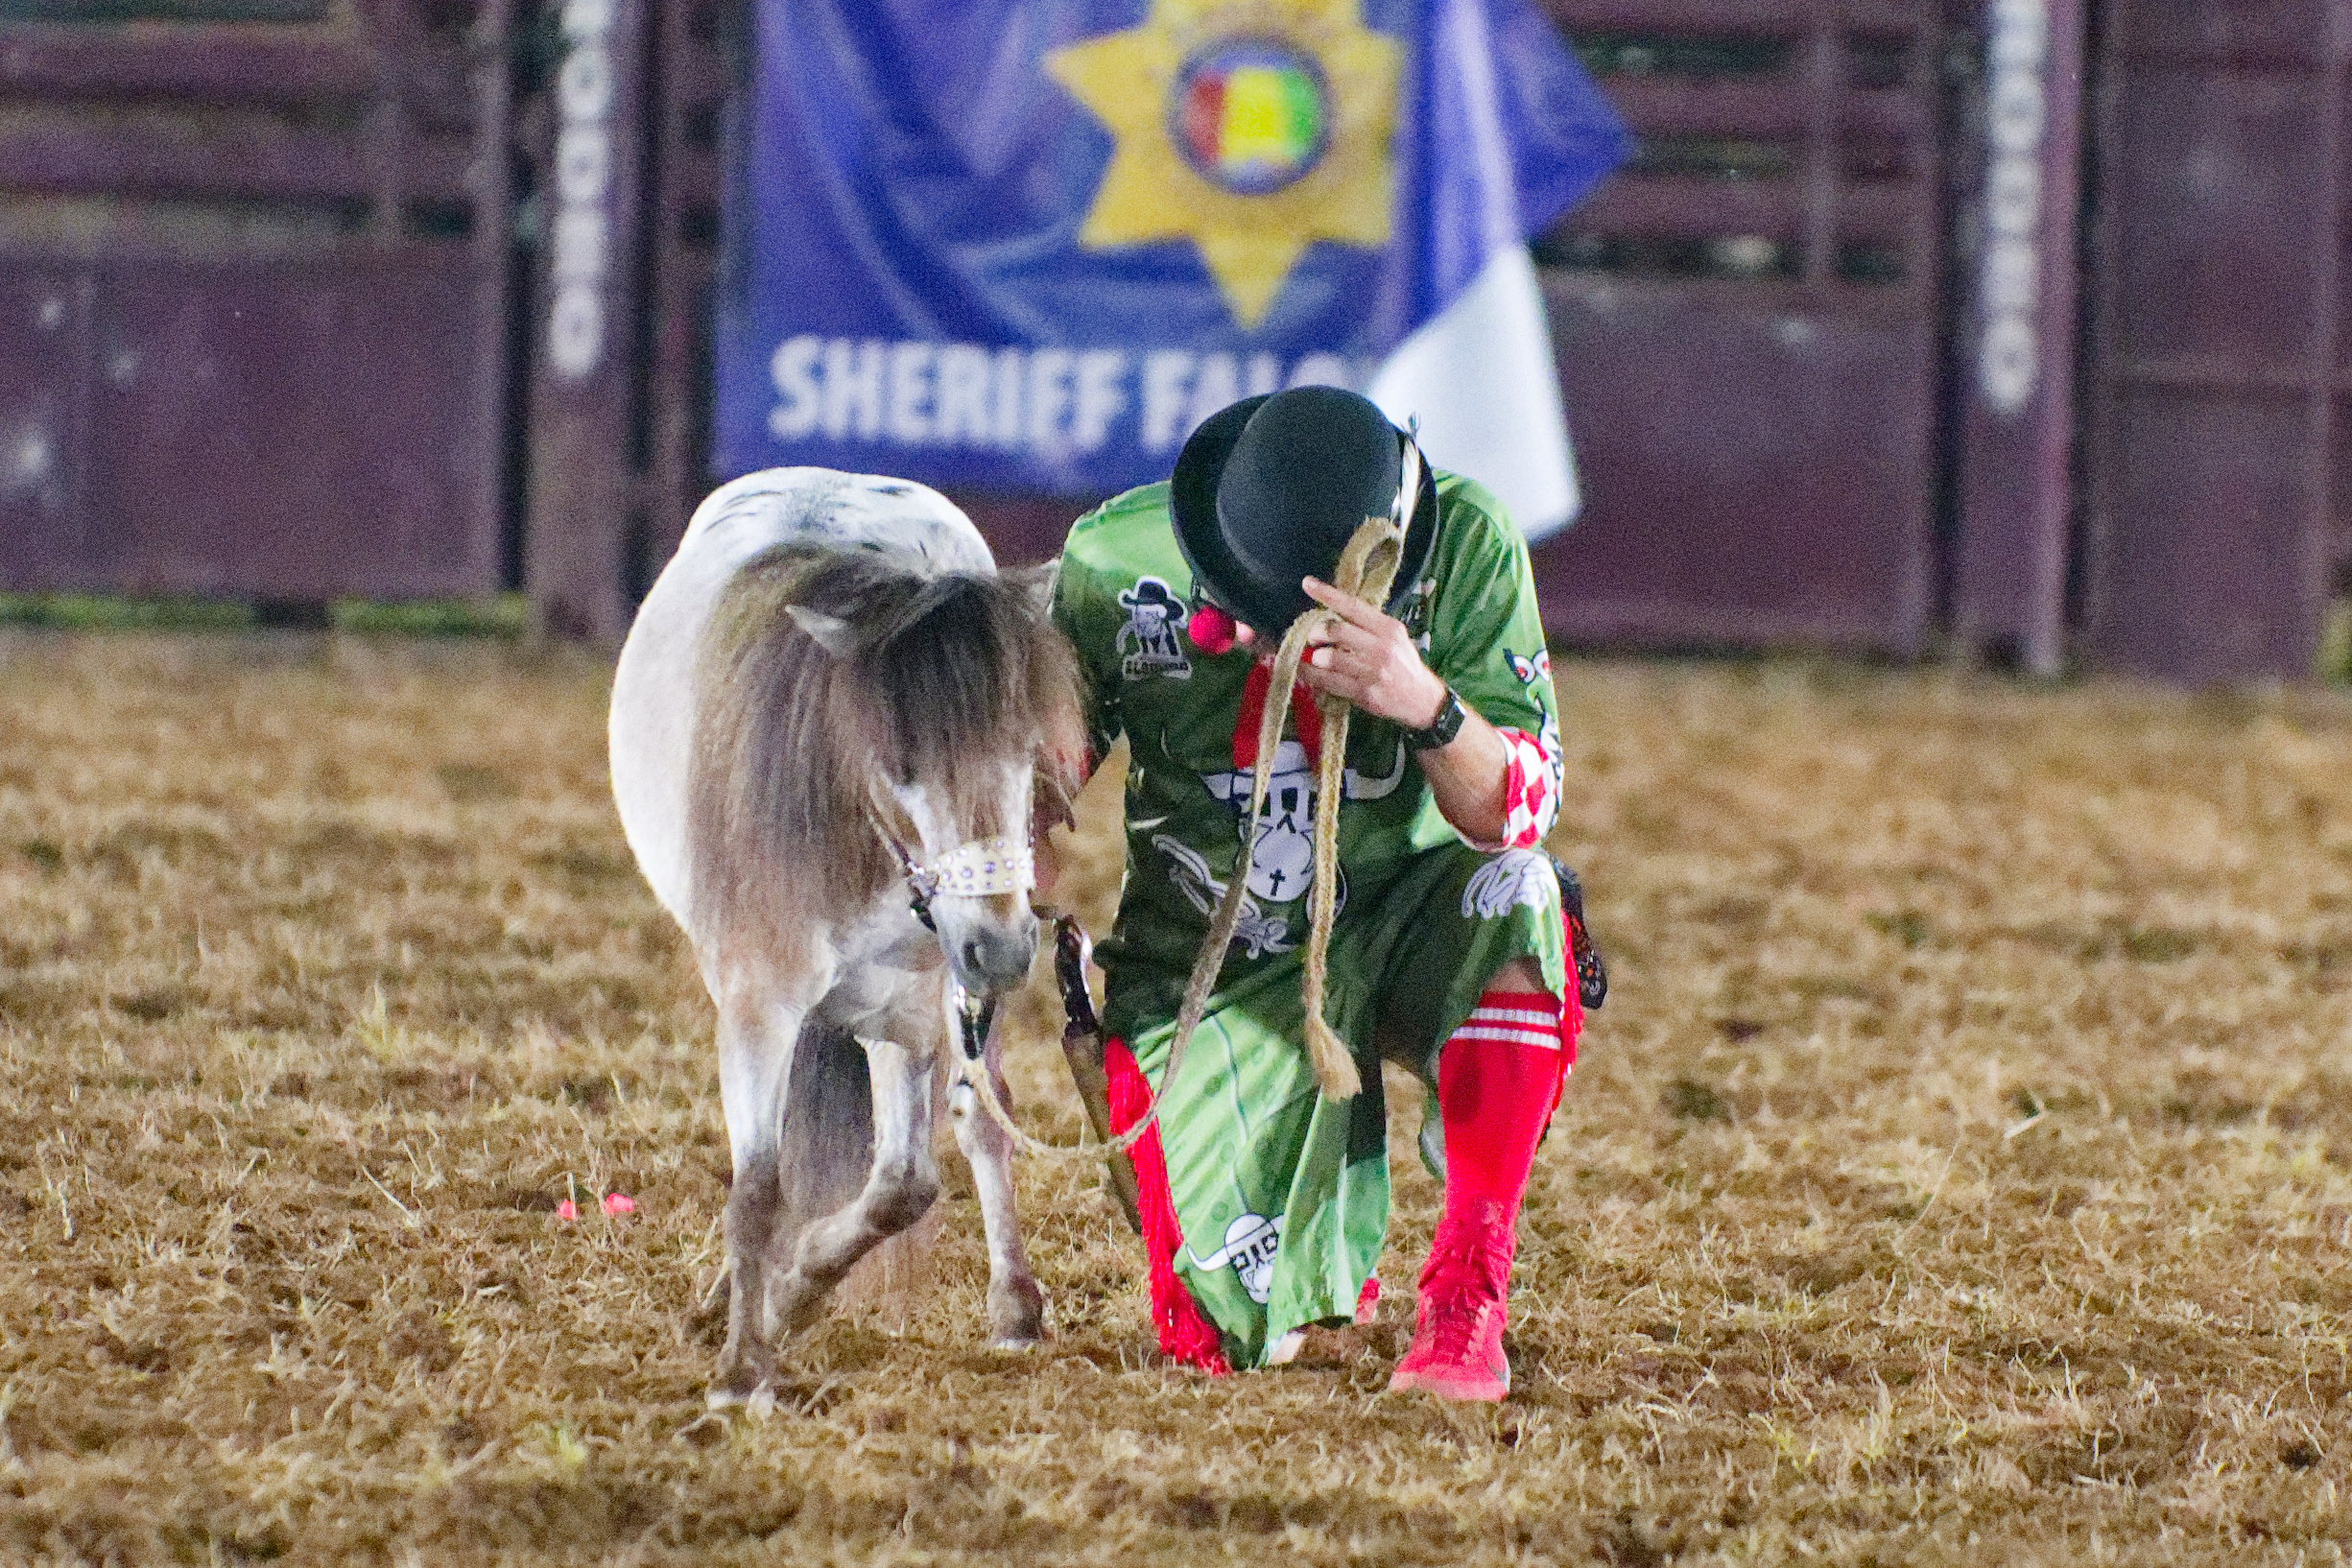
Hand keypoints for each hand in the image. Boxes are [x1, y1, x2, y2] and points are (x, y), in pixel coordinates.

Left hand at [1294, 576, 1448, 728]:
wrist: (1423, 700)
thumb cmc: (1404, 666)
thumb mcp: (1395, 638)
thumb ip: (1369, 626)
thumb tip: (1333, 615)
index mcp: (1389, 629)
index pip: (1354, 606)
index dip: (1328, 594)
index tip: (1308, 583)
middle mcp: (1382, 648)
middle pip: (1337, 631)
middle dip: (1316, 632)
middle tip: (1311, 637)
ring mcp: (1373, 672)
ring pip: (1329, 657)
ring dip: (1313, 657)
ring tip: (1312, 658)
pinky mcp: (1364, 693)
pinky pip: (1329, 682)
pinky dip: (1312, 676)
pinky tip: (1306, 672)